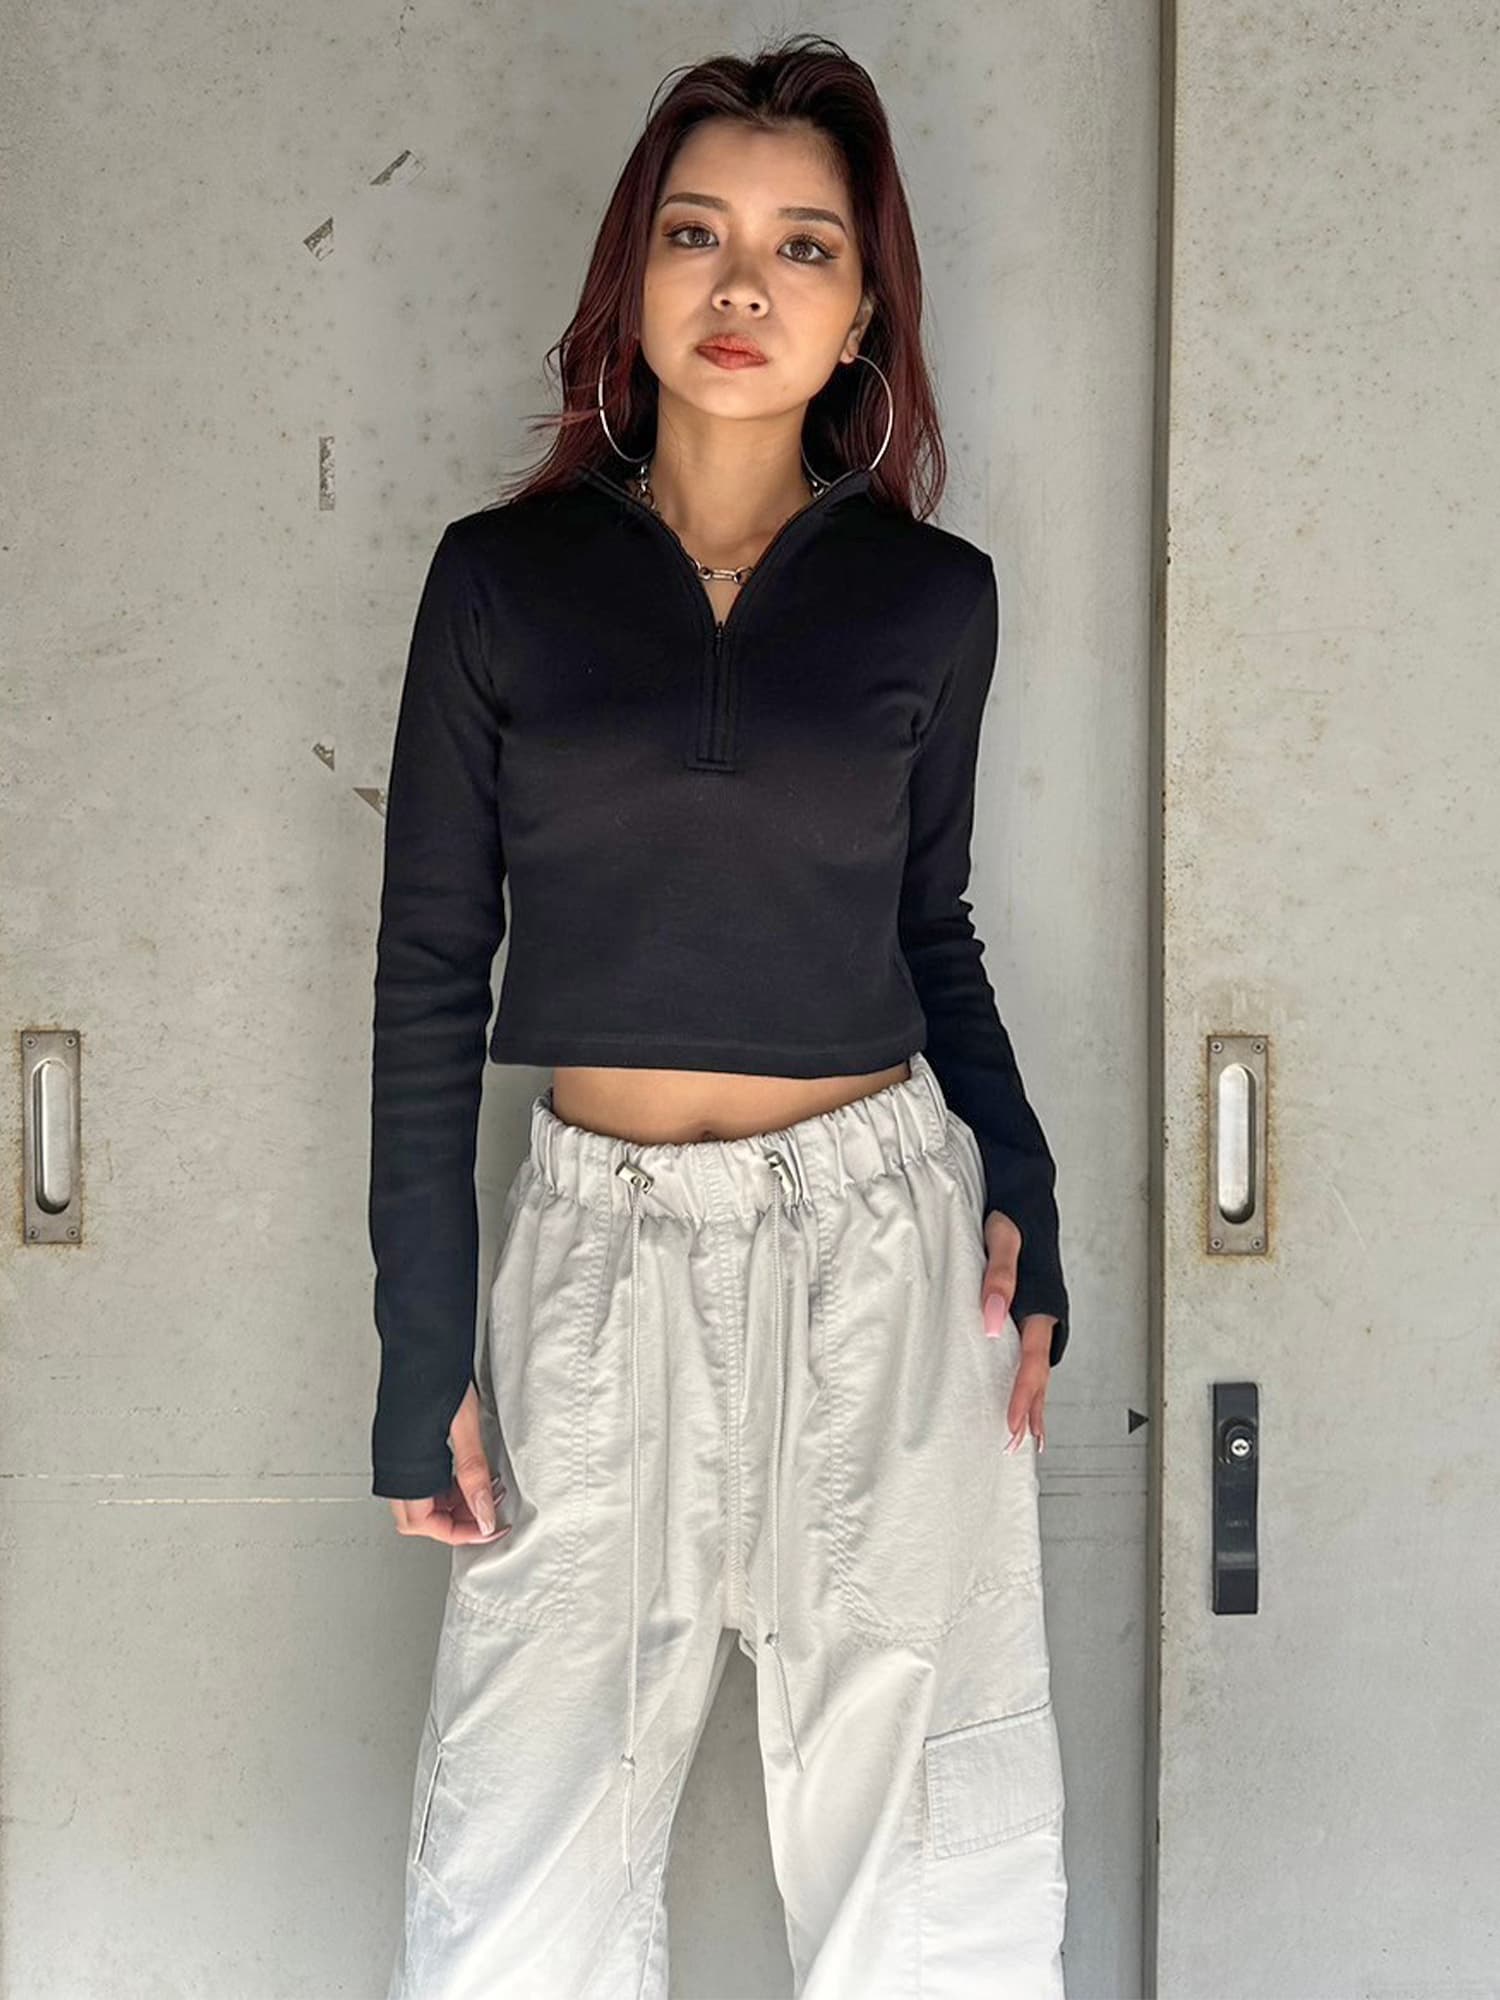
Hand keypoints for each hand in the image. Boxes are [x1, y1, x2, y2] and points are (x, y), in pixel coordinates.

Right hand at [386, 1380, 511, 1543]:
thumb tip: (484, 1513)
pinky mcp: (402, 1442)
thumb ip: (473, 1474)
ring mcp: (395, 1453)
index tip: (488, 1528)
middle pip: (420, 1517)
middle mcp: (393, 1463)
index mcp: (404, 1465)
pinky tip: (468, 1471)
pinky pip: (422, 1478)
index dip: (460, 1532)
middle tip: (488, 1512)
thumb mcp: (464, 1426)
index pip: (425, 1523)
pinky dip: (446, 1483)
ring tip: (484, 1490)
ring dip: (453, 1503)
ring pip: (421, 1499)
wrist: (420, 1340)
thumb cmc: (435, 1372)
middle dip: (456, 1521)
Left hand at [978, 1208, 1054, 1454]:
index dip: (1022, 1395)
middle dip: (1029, 1412)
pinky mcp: (1030, 1309)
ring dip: (1032, 1402)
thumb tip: (992, 1321)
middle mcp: (1046, 1314)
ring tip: (1027, 1437)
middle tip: (1016, 1447)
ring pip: (1038, 1368)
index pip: (1032, 1361)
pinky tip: (1020, 1394)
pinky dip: (1028, 1378)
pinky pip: (1031, 1352)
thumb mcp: (1002, 1239)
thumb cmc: (1011, 1215)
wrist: (1023, 1193)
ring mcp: (1041, 1314)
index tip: (1011, 1426)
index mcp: (1041, 1303)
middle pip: (1040, 1374)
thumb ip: (998, 1278)